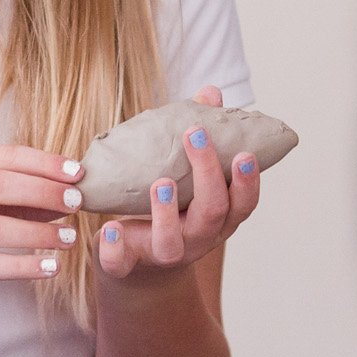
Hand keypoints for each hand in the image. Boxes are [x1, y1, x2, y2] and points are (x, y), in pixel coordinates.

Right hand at [0, 143, 85, 333]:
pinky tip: (51, 267)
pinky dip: (24, 267)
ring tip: (70, 238)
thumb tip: (73, 189)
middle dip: (44, 192)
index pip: (2, 156)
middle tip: (78, 203)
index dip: (43, 163)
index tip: (78, 173)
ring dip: (39, 233)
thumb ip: (21, 194)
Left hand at [95, 86, 263, 281]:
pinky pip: (122, 261)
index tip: (244, 152)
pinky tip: (109, 228)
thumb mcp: (187, 175)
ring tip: (162, 183)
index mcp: (218, 217)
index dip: (247, 181)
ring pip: (173, 241)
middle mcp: (198, 238)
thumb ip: (201, 138)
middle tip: (196, 136)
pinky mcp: (128, 264)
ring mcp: (165, 253)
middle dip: (207, 175)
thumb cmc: (171, 208)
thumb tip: (211, 93)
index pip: (243, 203)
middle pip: (213, 212)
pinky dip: (115, 247)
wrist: (138, 262)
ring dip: (168, 212)